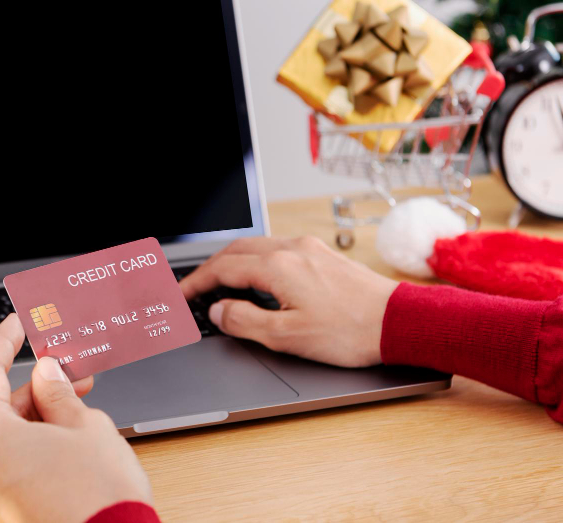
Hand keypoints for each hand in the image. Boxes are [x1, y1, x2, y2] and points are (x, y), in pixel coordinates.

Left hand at [0, 313, 151, 522]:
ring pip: (6, 436)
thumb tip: (44, 373)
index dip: (4, 342)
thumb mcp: (83, 424)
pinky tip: (69, 430)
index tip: (18, 325)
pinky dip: (36, 442)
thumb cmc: (97, 493)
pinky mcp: (5, 511)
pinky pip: (12, 463)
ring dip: (39, 413)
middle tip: (67, 367)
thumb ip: (56, 391)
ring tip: (79, 398)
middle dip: (34, 385)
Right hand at [180, 236, 397, 366]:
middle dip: (210, 268)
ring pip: (257, 246)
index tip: (181, 295)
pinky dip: (255, 261)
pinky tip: (258, 278)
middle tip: (195, 288)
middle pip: (235, 250)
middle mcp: (291, 249)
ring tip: (220, 284)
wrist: (400, 322)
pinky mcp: (323, 255)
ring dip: (232, 262)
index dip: (196, 282)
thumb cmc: (350, 332)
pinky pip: (277, 249)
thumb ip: (245, 322)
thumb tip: (219, 311)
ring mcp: (309, 248)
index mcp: (277, 267)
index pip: (222, 269)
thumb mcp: (288, 337)